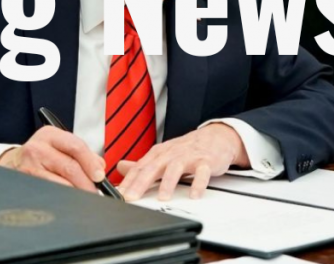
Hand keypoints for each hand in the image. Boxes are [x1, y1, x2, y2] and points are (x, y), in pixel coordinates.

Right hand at [0, 126, 105, 192]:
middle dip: (87, 182)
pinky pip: (51, 191)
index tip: (100, 176)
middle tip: (95, 191)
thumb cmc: (40, 155)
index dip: (91, 163)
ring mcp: (30, 165)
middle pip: (70, 167)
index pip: (76, 146)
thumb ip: (81, 153)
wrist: (13, 163)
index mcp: (49, 134)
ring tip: (83, 196)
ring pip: (61, 183)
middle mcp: (38, 148)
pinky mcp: (27, 181)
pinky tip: (69, 198)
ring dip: (76, 192)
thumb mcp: (58, 146)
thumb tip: (99, 167)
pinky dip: (64, 197)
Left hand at [117, 123, 248, 201]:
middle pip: (153, 168)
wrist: (215, 137)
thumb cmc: (186, 149)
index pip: (139, 168)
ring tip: (162, 198)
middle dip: (141, 183)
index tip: (119, 194)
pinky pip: (201, 173)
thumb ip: (142, 164)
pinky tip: (193, 195)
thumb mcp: (162, 154)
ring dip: (168, 183)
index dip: (128, 181)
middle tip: (132, 197)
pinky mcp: (205, 161)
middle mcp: (171, 154)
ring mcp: (188, 157)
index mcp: (158, 154)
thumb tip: (120, 168)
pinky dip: (198, 184)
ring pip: (175, 168)